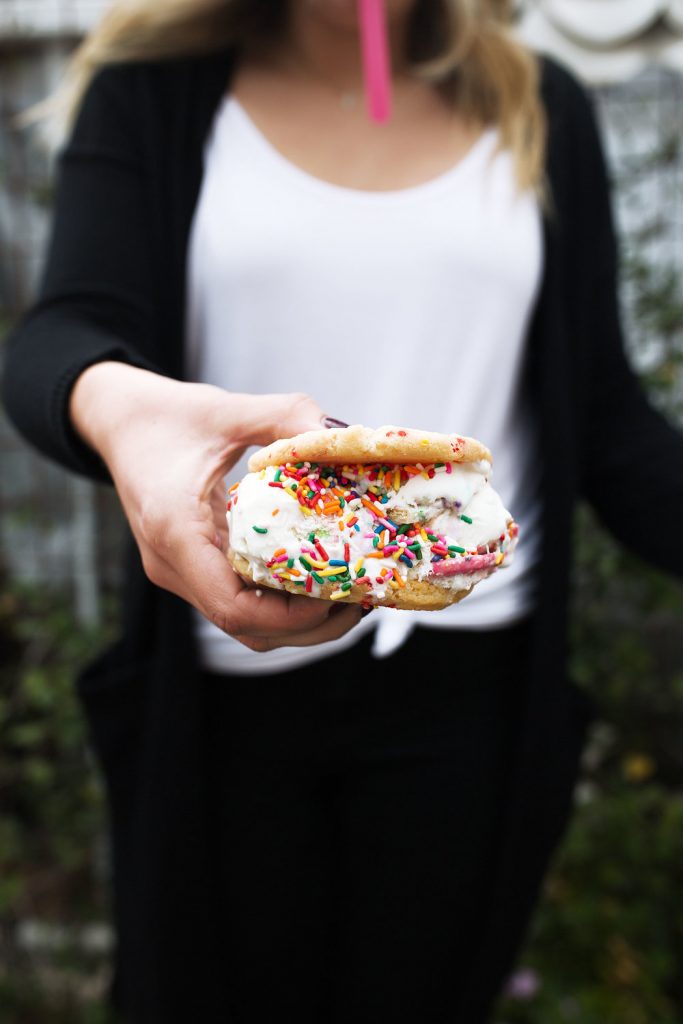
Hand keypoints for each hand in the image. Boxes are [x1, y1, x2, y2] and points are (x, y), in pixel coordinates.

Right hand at [70, 362, 361, 650]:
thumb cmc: (167, 415)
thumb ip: (284, 417)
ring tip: (348, 595)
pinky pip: (238, 601)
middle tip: (360, 599)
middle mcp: (173, 565)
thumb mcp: (228, 408)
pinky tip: (315, 578)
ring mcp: (179, 571)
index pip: (233, 608)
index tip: (338, 593)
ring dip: (297, 621)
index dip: (291, 616)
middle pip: (246, 629)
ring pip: (244, 624)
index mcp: (175, 532)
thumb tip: (340, 435)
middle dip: (308, 626)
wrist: (119, 421)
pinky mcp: (191, 567)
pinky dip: (279, 602)